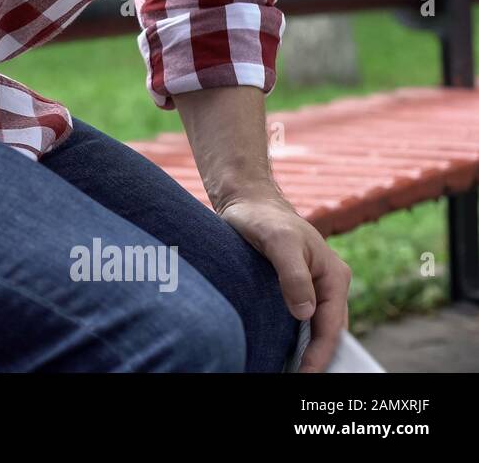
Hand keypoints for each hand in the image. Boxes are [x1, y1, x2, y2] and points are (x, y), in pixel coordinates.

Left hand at [217, 193, 351, 371]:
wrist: (246, 200)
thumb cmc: (263, 218)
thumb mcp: (278, 242)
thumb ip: (293, 275)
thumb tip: (305, 313)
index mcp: (333, 276)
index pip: (331, 326)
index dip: (319, 354)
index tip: (305, 375)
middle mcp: (327, 284)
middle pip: (326, 332)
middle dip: (316, 359)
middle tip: (296, 379)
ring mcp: (310, 286)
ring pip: (312, 327)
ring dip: (304, 351)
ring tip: (288, 372)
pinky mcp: (291, 286)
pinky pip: (297, 319)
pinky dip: (291, 337)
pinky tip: (279, 351)